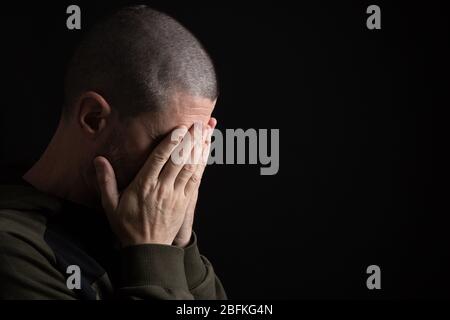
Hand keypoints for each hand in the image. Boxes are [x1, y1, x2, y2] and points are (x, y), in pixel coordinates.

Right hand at [93, 122, 210, 246]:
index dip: (171, 142)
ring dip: (199, 149)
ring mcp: (176, 195)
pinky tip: (206, 153)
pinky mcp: (185, 201)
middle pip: (179, 160)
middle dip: (190, 140)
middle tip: (198, 123)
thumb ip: (106, 181)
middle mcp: (162, 188)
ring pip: (190, 168)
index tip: (179, 128)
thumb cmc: (127, 226)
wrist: (147, 249)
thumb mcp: (110, 205)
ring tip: (206, 132)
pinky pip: (196, 180)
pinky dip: (202, 164)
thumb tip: (99, 160)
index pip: (159, 159)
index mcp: (144, 186)